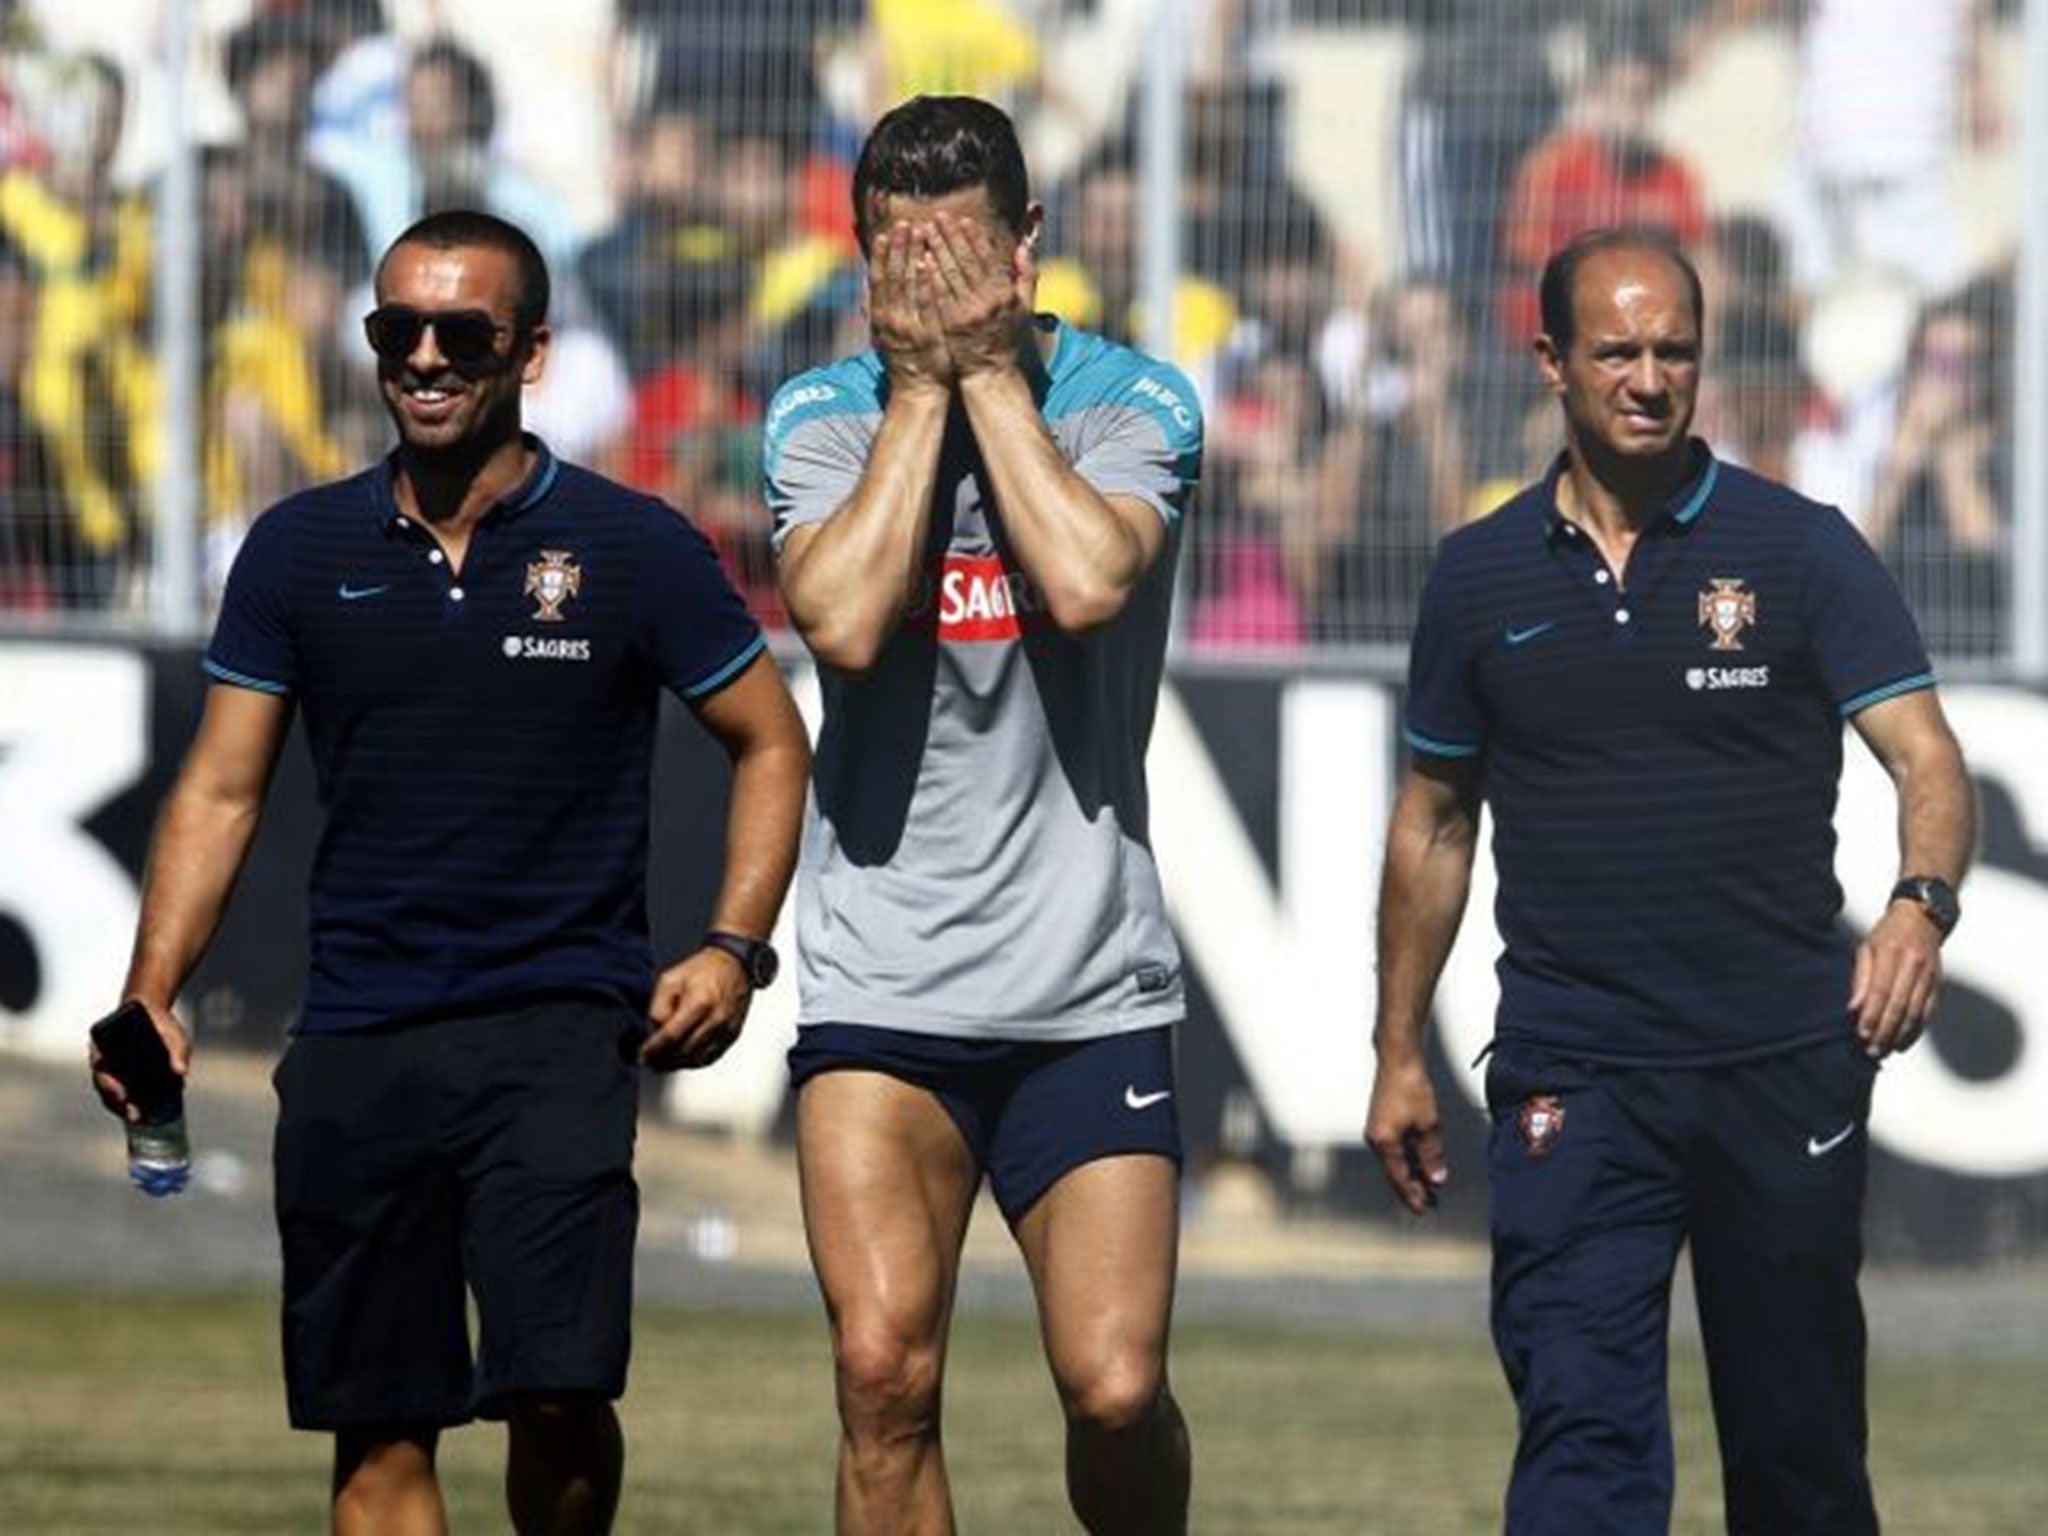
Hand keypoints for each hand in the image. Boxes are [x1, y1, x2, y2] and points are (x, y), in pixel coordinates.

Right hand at [89, 999, 189, 1124]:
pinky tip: (146, 1115)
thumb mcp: (172, 1034)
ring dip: (123, 1108)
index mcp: (106, 1047)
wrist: (152, 1013)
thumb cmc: (159, 1022)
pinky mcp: (123, 1078)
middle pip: (106, 1088)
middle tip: (135, 1117)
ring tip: (140, 1120)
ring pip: (112, 1094)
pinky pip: (124, 1093)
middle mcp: (104, 1061)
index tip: (123, 1097)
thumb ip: (177, 1051)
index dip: (110, 1087)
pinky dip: (132, 1104)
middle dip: (118, 1105)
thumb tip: (181, 1073)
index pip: (102, 1070)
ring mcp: (112, 1070)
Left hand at [641, 948, 752, 1070]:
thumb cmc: (703, 969)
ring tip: (662, 1062)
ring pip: (697, 1059)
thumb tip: (654, 1032)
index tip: (644, 1054)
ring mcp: (726, 1029)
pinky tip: (682, 1058)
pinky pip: (710, 1057)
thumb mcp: (669, 979)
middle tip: (649, 1061)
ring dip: (677, 1064)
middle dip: (663, 1060)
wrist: (733, 965)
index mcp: (699, 1001)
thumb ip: (659, 1007)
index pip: (671, 1036)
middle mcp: (716, 1018)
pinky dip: (694, 1062)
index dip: (654, 1049)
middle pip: (684, 1051)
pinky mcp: (732, 1035)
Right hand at [867, 225, 952, 394]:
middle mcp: (891, 318)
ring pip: (907, 284)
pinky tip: (927, 262)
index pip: (878, 279)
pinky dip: (924, 282)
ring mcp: (908, 325)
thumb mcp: (886, 336)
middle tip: (904, 222)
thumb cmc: (907, 363)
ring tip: (918, 231)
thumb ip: (881, 312)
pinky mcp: (926, 333)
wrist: (918, 392)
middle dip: (898, 247)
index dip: (882, 255)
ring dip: (911, 255)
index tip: (885, 233)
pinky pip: (924, 303)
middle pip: (893, 275)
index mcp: (881, 317)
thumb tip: (868, 290)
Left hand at [923, 210, 1031, 379]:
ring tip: (925, 230)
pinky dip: (931, 276)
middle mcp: (987, 301)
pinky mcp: (950, 324)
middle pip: (966, 262)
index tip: (962, 219)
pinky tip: (921, 259)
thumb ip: (1027, 275)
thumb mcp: (1025, 307)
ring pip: (950, 275)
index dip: (974, 238)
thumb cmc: (1007, 337)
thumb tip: (1022, 247)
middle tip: (938, 216)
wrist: (990, 371)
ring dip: (937, 250)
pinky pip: (939, 295)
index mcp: (1004, 294)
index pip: (987, 258)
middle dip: (951, 237)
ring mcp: (967, 313)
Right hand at [1364, 1055, 1448, 1214]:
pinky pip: (1395, 1148)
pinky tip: (1421, 1162)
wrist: (1398, 1060)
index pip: (1399, 1178)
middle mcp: (1376, 1139)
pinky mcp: (1383, 1121)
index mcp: (1384, 1143)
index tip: (1422, 1209)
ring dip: (1412, 1173)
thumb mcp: (1428, 1125)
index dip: (1412, 1195)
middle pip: (1395, 1172)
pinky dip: (1408, 1158)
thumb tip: (1436, 1179)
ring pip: (1396, 1160)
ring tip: (1428, 1186)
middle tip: (1429, 1203)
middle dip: (1412, 1188)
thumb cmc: (1410, 1087)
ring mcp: (1378, 1130)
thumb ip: (1431, 1155)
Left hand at [1849, 900, 1944, 1057]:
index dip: (1872, 1015)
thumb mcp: (1866, 947)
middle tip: (1872, 1050)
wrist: (1923, 917)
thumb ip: (1860, 978)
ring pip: (1915, 1013)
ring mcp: (1927, 975)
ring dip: (1899, 1036)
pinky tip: (1903, 1042)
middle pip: (1899, 1006)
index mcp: (1891, 954)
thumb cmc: (1889, 932)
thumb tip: (1853, 1008)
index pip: (1880, 991)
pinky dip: (1916, 1031)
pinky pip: (1927, 1012)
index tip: (1861, 1033)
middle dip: (1884, 1031)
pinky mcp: (1936, 984)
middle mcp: (1912, 965)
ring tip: (1885, 1050)